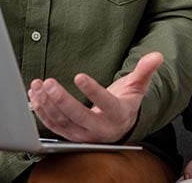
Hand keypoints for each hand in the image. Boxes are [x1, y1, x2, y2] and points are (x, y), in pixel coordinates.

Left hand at [28, 52, 162, 143]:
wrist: (118, 125)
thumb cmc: (126, 102)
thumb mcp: (138, 86)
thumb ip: (145, 71)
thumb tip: (157, 56)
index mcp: (118, 116)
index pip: (105, 104)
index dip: (92, 91)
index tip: (79, 76)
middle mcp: (100, 129)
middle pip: (79, 117)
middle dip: (62, 100)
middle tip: (49, 82)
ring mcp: (83, 135)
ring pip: (63, 123)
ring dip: (48, 104)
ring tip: (39, 84)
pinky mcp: (70, 136)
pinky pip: (53, 126)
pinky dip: (42, 111)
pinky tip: (35, 95)